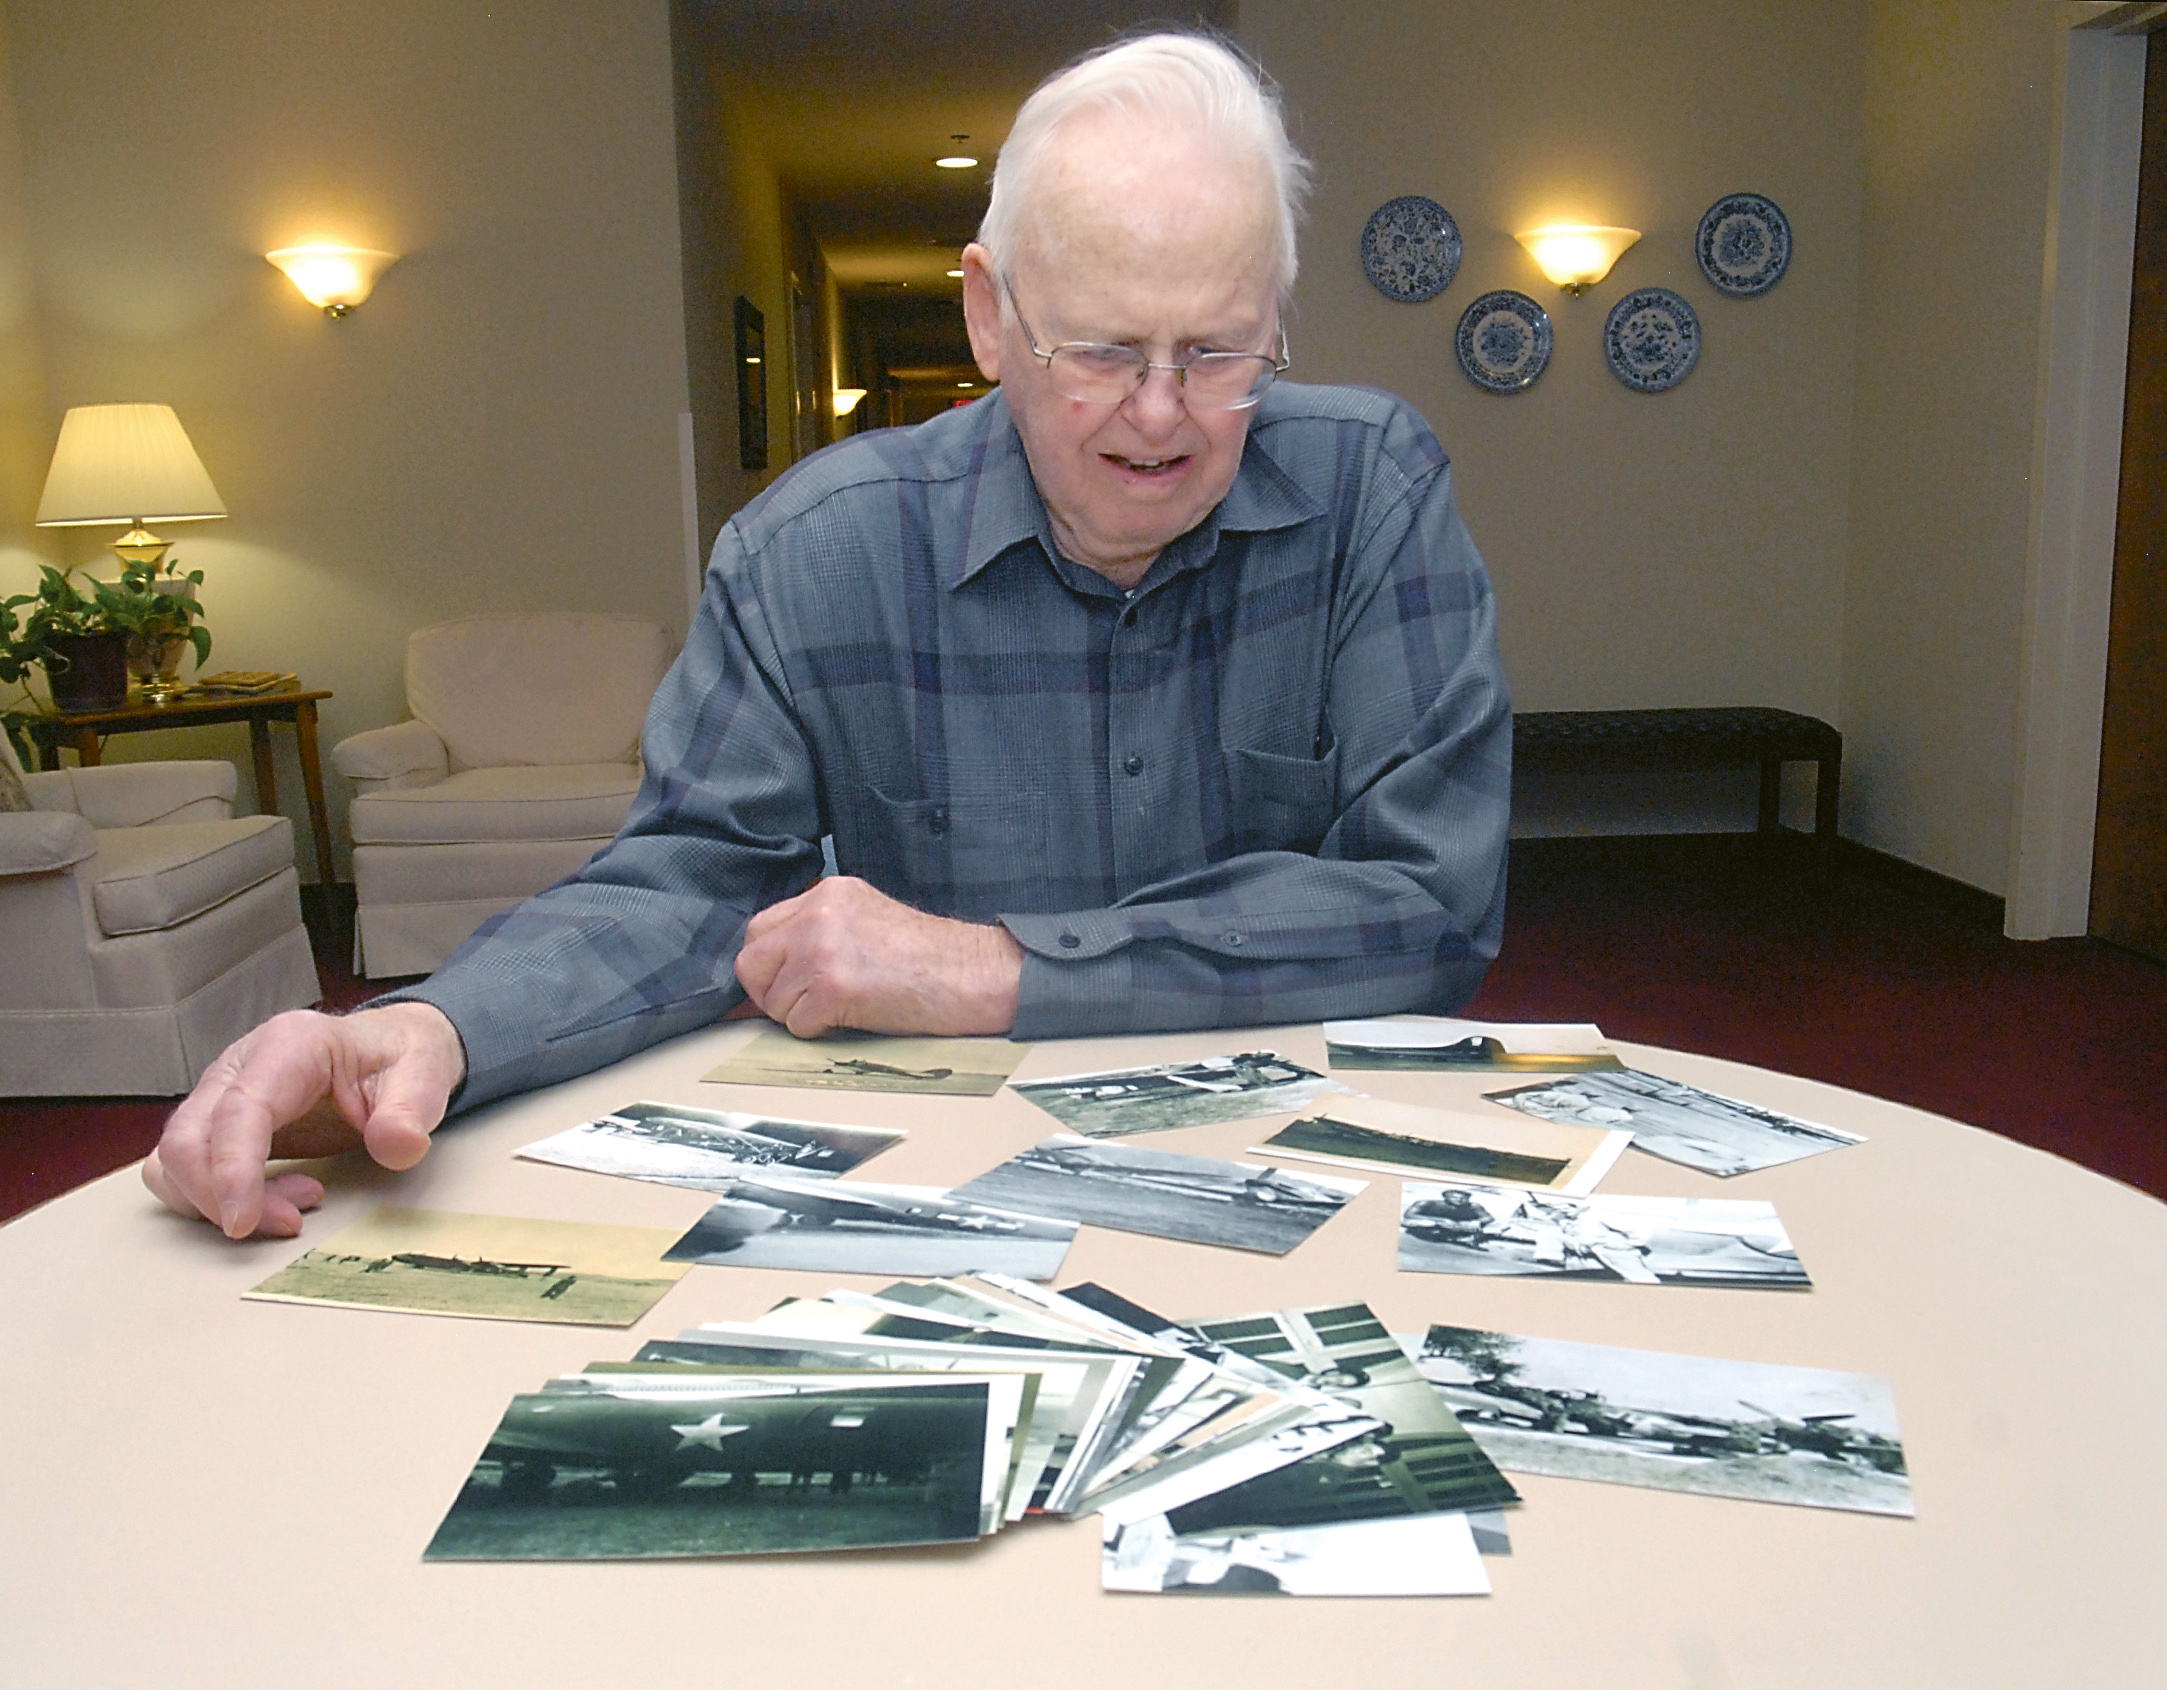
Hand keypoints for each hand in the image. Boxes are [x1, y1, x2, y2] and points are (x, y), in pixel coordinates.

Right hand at [142, 1002, 466, 1240]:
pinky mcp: (217, 1125)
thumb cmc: (399, 1058)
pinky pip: (182, 1170)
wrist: (390, 1047)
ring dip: (215, 1201)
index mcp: (289, 1045)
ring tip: (295, 1208)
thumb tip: (398, 1146)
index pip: (238, 1110)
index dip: (232, 1170)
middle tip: (290, 1222)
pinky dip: (212, 1199)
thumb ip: (412, 1110)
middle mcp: (240, 1066)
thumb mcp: (424, 1075)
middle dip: (221, 1197)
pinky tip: (275, 1200)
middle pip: (187, 1139)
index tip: (243, 1222)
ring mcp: (220, 1095)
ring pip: (173, 1159)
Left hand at [734, 876, 1022, 1037]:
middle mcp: (818, 914)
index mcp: (827, 893)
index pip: (760, 929)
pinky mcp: (834, 987)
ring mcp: (823, 949)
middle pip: (752, 962)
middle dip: (771, 991)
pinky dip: (821, 1031)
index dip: (769, 965)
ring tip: (845, 1006)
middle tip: (808, 1003)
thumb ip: (818, 932)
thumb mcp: (865, 921)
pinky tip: (855, 1016)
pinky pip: (797, 1025)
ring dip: (801, 1015)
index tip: (787, 983)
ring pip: (772, 1000)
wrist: (973, 974)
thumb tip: (771, 974)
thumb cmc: (930, 958)